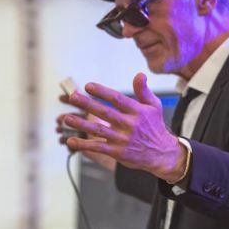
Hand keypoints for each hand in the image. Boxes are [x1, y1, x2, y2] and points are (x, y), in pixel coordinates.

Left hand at [63, 74, 187, 182]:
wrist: (161, 154)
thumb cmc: (155, 127)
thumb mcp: (154, 106)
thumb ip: (143, 91)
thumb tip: (139, 74)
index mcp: (137, 111)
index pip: (117, 99)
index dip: (102, 92)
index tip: (88, 86)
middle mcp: (128, 125)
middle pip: (105, 113)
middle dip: (87, 104)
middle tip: (72, 97)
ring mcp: (122, 140)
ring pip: (98, 131)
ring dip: (81, 124)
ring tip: (67, 118)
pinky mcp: (117, 152)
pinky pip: (98, 148)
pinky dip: (84, 145)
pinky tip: (71, 141)